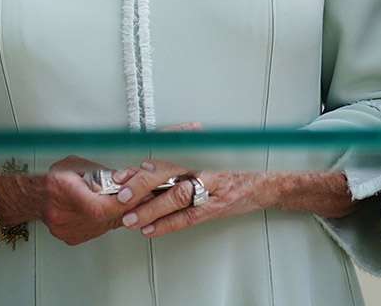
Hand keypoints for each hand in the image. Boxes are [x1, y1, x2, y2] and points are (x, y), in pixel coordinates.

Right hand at [40, 156, 190, 246]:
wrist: (33, 197)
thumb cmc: (53, 178)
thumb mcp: (77, 165)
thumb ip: (102, 174)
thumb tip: (126, 179)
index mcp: (65, 192)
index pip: (102, 206)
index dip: (124, 202)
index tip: (139, 195)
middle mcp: (66, 215)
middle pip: (107, 216)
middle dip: (125, 206)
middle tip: (138, 197)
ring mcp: (70, 230)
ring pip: (104, 225)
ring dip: (116, 213)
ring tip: (117, 200)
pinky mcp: (73, 238)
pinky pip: (97, 230)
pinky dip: (103, 220)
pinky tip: (101, 210)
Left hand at [111, 159, 271, 238]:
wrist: (260, 184)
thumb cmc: (225, 168)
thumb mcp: (201, 156)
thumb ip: (173, 160)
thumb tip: (138, 166)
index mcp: (193, 150)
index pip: (161, 155)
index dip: (139, 164)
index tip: (120, 174)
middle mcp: (199, 166)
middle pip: (166, 173)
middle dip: (142, 185)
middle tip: (122, 196)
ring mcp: (209, 187)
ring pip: (175, 197)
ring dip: (150, 210)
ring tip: (131, 219)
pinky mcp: (214, 207)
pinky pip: (188, 217)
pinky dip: (167, 224)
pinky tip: (150, 230)